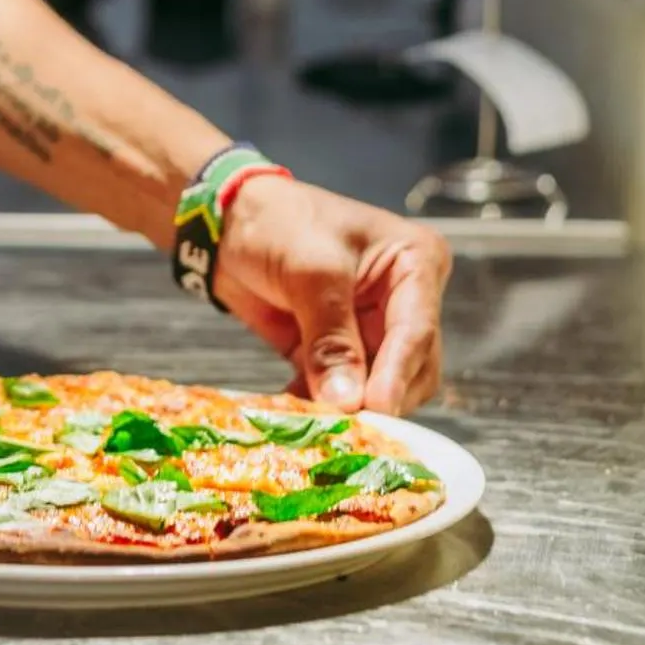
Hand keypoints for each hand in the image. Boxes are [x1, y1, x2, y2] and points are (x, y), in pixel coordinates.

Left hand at [211, 177, 450, 414]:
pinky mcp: (339, 352)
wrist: (227, 222)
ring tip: (318, 422)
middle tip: (348, 423)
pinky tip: (296, 416)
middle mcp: (403, 301)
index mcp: (416, 263)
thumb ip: (330, 337)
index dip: (397, 372)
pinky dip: (321, 405)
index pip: (416, 328)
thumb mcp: (311, 272)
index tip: (378, 406)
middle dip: (379, 396)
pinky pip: (341, 392)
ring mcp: (372, 329)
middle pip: (412, 367)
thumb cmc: (277, 222)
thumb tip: (347, 399)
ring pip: (379, 387)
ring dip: (349, 406)